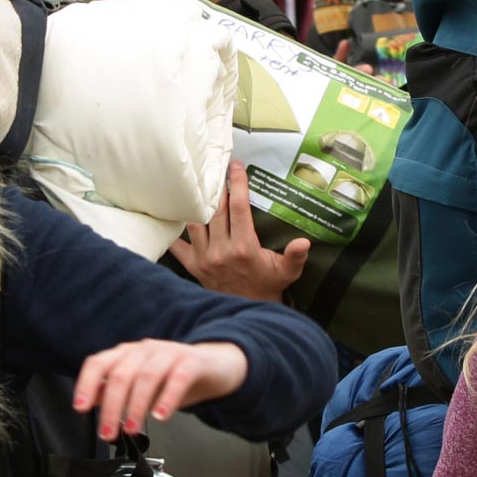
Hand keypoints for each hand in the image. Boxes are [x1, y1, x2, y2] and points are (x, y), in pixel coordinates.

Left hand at [72, 340, 247, 440]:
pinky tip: (161, 416)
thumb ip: (118, 393)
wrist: (216, 366)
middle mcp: (145, 349)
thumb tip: (93, 404)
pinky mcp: (193, 361)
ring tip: (132, 428)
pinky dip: (167, 398)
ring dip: (136, 405)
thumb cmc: (175, 378)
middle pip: (121, 374)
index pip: (99, 363)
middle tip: (108, 433)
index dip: (86, 384)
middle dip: (112, 406)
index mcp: (128, 354)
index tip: (80, 408)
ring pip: (147, 376)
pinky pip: (178, 377)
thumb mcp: (142, 388)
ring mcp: (169, 353)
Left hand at [168, 163, 311, 304]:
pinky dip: (174, 230)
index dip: (238, 184)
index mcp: (244, 248)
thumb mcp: (288, 271)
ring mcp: (205, 259)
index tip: (236, 166)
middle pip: (215, 210)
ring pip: (195, 223)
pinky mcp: (194, 266)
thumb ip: (295, 256)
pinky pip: (177, 246)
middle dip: (216, 186)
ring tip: (197, 184)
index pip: (239, 208)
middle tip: (216, 167)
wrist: (249, 309)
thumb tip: (304, 242)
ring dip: (196, 203)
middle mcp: (221, 252)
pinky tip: (172, 213)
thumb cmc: (269, 284)